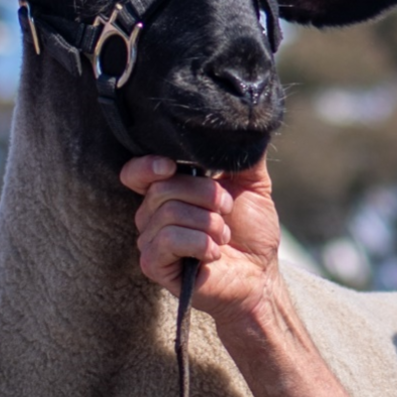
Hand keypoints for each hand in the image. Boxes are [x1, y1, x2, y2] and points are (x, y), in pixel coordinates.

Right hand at [121, 155, 282, 324]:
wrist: (260, 277)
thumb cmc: (251, 232)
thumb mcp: (253, 185)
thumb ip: (245, 155)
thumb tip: (248, 118)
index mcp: (169, 193)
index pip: (136, 172)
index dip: (148, 166)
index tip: (172, 165)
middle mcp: (153, 215)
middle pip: (163, 188)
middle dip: (205, 195)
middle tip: (227, 210)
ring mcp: (151, 241)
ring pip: (168, 213)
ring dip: (208, 224)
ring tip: (224, 236)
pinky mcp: (155, 265)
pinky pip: (168, 240)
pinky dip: (200, 244)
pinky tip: (214, 254)